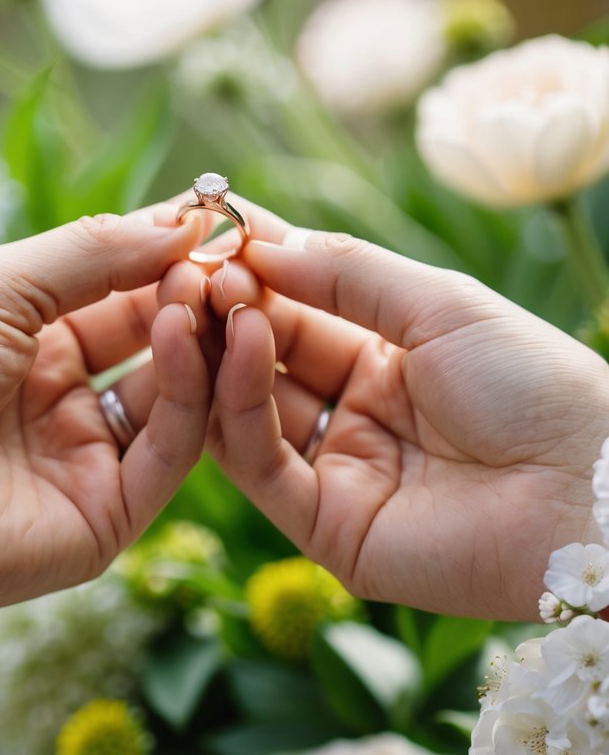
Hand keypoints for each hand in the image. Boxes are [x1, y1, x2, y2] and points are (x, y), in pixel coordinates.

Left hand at [0, 206, 210, 612]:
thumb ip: (94, 252)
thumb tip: (182, 225)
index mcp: (36, 346)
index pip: (126, 297)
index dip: (168, 261)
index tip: (215, 221)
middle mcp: (68, 403)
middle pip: (160, 347)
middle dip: (194, 300)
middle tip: (227, 258)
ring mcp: (90, 461)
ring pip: (179, 399)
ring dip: (197, 340)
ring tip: (207, 288)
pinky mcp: (108, 516)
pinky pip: (168, 451)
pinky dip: (187, 391)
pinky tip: (177, 331)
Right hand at [207, 211, 608, 620]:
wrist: (591, 486)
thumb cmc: (535, 383)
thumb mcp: (438, 304)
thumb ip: (345, 273)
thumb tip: (258, 241)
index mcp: (385, 362)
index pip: (296, 311)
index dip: (253, 270)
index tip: (207, 225)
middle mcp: (354, 417)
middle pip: (263, 359)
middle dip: (223, 307)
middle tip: (187, 259)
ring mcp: (338, 474)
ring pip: (246, 411)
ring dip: (220, 348)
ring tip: (204, 290)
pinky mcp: (328, 530)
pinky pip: (261, 464)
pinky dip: (240, 401)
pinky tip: (244, 338)